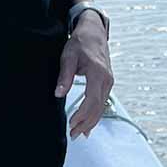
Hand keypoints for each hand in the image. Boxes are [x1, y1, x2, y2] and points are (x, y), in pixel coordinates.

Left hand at [55, 14, 113, 139]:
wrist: (93, 31)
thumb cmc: (80, 43)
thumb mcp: (68, 57)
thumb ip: (64, 76)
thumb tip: (58, 94)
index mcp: (98, 74)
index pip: (92, 100)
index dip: (82, 115)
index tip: (71, 123)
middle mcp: (107, 79)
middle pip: (98, 107)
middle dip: (86, 123)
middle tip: (73, 134)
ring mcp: (109, 81)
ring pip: (102, 106)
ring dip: (91, 121)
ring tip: (79, 133)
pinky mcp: (107, 82)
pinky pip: (102, 101)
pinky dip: (95, 113)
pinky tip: (88, 123)